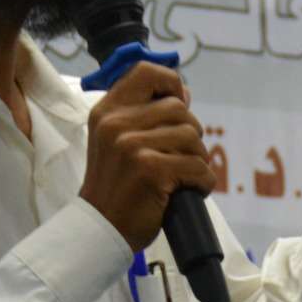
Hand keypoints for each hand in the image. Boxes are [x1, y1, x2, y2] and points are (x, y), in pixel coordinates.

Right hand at [78, 60, 217, 251]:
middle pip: (179, 108)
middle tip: (179, 157)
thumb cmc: (114, 187)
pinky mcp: (151, 170)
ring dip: (197, 159)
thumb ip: (143, 115)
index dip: (171, 84)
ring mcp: (132, 146)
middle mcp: (116, 123)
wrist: (99, 229)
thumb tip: (184, 93)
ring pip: (192, 137)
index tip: (177, 104)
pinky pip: (197, 166)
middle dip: (190, 134)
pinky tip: (188, 191)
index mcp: (107, 111)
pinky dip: (202, 182)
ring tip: (181, 177)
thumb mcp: (114, 141)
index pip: (146, 72)